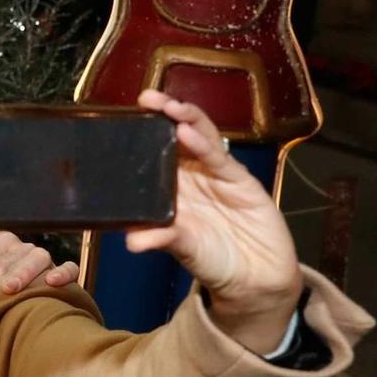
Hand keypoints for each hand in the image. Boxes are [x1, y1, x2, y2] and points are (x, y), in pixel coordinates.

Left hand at [0, 231, 78, 316]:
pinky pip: (69, 268)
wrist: (30, 288)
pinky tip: (52, 282)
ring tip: (7, 290)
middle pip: (0, 265)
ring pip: (34, 261)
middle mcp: (23, 247)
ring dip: (21, 274)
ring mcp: (45, 258)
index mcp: (1, 241)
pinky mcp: (65, 271)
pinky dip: (62, 273)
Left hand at [125, 91, 302, 353]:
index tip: (121, 117)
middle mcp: (190, 176)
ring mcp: (214, 174)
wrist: (256, 279)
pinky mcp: (239, 178)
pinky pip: (219, 157)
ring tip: (167, 106)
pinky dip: (204, 143)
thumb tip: (132, 241)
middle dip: (161, 115)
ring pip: (198, 137)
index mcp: (169, 189)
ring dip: (184, 118)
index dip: (138, 133)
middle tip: (146, 98)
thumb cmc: (213, 261)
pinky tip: (189, 130)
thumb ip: (162, 239)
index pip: (150, 153)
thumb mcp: (183, 249)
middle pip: (173, 137)